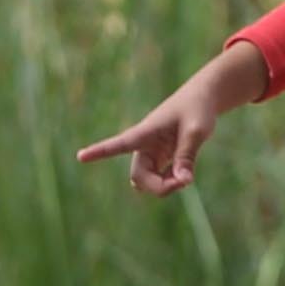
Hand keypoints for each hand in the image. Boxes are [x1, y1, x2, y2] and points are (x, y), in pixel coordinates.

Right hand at [75, 40, 269, 196]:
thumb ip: (187, 157)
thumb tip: (183, 182)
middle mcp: (143, 145)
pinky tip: (185, 174)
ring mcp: (151, 154)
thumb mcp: (197, 131)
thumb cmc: (198, 109)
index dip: (100, 151)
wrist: (204, 98)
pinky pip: (160, 181)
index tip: (80, 156)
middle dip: (158, 187)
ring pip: (148, 182)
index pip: (120, 144)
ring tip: (187, 178)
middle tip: (184, 184)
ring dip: (165, 186)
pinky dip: (172, 183)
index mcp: (145, 132)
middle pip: (139, 177)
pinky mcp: (160, 159)